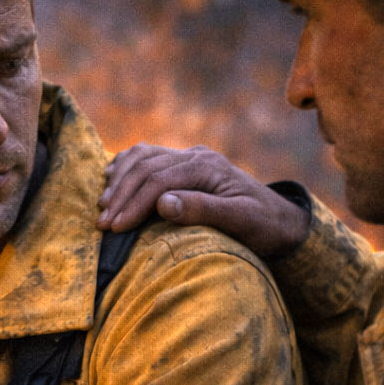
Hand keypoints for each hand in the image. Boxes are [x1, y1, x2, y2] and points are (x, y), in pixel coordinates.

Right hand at [99, 143, 310, 257]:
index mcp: (207, 167)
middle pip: (146, 167)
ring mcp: (189, 157)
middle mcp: (196, 156)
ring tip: (102, 207)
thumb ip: (203, 210)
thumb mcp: (241, 221)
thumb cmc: (264, 226)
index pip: (159, 180)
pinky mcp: (185, 165)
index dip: (133, 204)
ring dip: (119, 180)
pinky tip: (110, 178)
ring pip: (143, 157)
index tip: (115, 228)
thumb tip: (163, 203)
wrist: (281, 221)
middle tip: (102, 224)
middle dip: (120, 195)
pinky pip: (148, 157)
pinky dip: (126, 165)